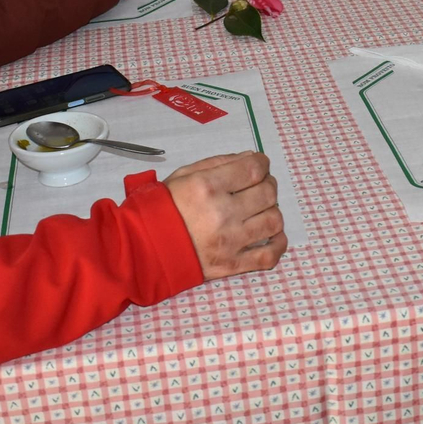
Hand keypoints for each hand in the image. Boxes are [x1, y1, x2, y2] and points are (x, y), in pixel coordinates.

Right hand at [165, 152, 286, 279]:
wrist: (143, 248)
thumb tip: (250, 158)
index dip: (263, 163)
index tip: (260, 164)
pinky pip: (269, 256)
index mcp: (207, 187)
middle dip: (268, 184)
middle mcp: (222, 214)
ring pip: (273, 221)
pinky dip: (279, 244)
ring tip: (260, 209)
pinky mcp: (232, 265)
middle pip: (267, 193)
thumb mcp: (184, 175)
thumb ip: (218, 163)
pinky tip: (272, 235)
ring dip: (272, 210)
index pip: (253, 170)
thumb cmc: (163, 207)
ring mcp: (230, 242)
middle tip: (259, 185)